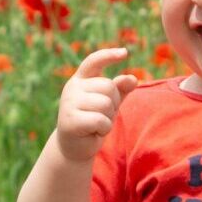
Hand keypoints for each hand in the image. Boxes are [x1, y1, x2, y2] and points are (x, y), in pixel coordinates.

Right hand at [55, 46, 136, 162]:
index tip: (125, 53)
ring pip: (105, 104)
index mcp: (80, 80)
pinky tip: (94, 132)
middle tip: (102, 116)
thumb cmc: (92, 123)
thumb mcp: (108, 104)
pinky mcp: (69, 120)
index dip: (109, 56)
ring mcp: (69, 103)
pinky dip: (104, 129)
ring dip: (108, 118)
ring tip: (97, 125)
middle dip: (113, 103)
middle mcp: (72, 88)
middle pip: (108, 86)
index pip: (93, 61)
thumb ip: (119, 90)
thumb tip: (132, 79)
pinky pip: (100, 120)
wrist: (74, 148)